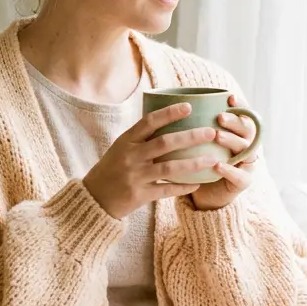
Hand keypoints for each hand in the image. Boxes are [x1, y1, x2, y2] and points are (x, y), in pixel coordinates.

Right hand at [84, 102, 220, 219]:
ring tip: (212, 159)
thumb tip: (168, 121)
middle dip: (190, 137)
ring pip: (170, 168)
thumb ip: (141, 138)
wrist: (93, 199)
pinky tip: (198, 184)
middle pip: (164, 143)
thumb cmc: (110, 170)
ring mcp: (135, 176)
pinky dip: (183, 187)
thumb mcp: (120, 148)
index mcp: (125, 141)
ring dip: (193, 163)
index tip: (189, 107)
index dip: (169, 113)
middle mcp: (130, 157)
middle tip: (211, 132)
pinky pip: (167, 190)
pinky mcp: (140, 195)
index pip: (149, 122)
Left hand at [189, 93, 257, 210]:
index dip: (239, 106)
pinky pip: (240, 176)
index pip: (242, 116)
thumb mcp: (193, 143)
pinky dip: (229, 170)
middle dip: (234, 121)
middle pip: (247, 130)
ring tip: (217, 136)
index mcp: (236, 133)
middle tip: (220, 116)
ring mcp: (246, 165)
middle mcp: (245, 146)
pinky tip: (218, 165)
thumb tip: (166, 102)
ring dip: (231, 141)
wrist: (204, 195)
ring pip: (245, 150)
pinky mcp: (243, 183)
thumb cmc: (196, 163)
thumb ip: (190, 127)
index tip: (228, 97)